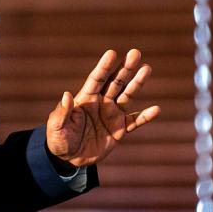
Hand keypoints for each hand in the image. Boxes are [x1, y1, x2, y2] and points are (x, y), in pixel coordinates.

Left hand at [46, 49, 159, 166]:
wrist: (68, 159)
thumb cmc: (58, 140)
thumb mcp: (56, 127)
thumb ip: (63, 112)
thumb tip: (66, 95)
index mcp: (85, 99)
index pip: (96, 79)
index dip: (104, 67)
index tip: (112, 53)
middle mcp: (101, 103)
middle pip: (115, 82)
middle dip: (125, 68)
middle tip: (135, 53)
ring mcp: (111, 115)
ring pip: (127, 96)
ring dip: (137, 83)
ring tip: (147, 68)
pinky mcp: (119, 130)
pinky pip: (135, 122)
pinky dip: (145, 117)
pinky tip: (156, 109)